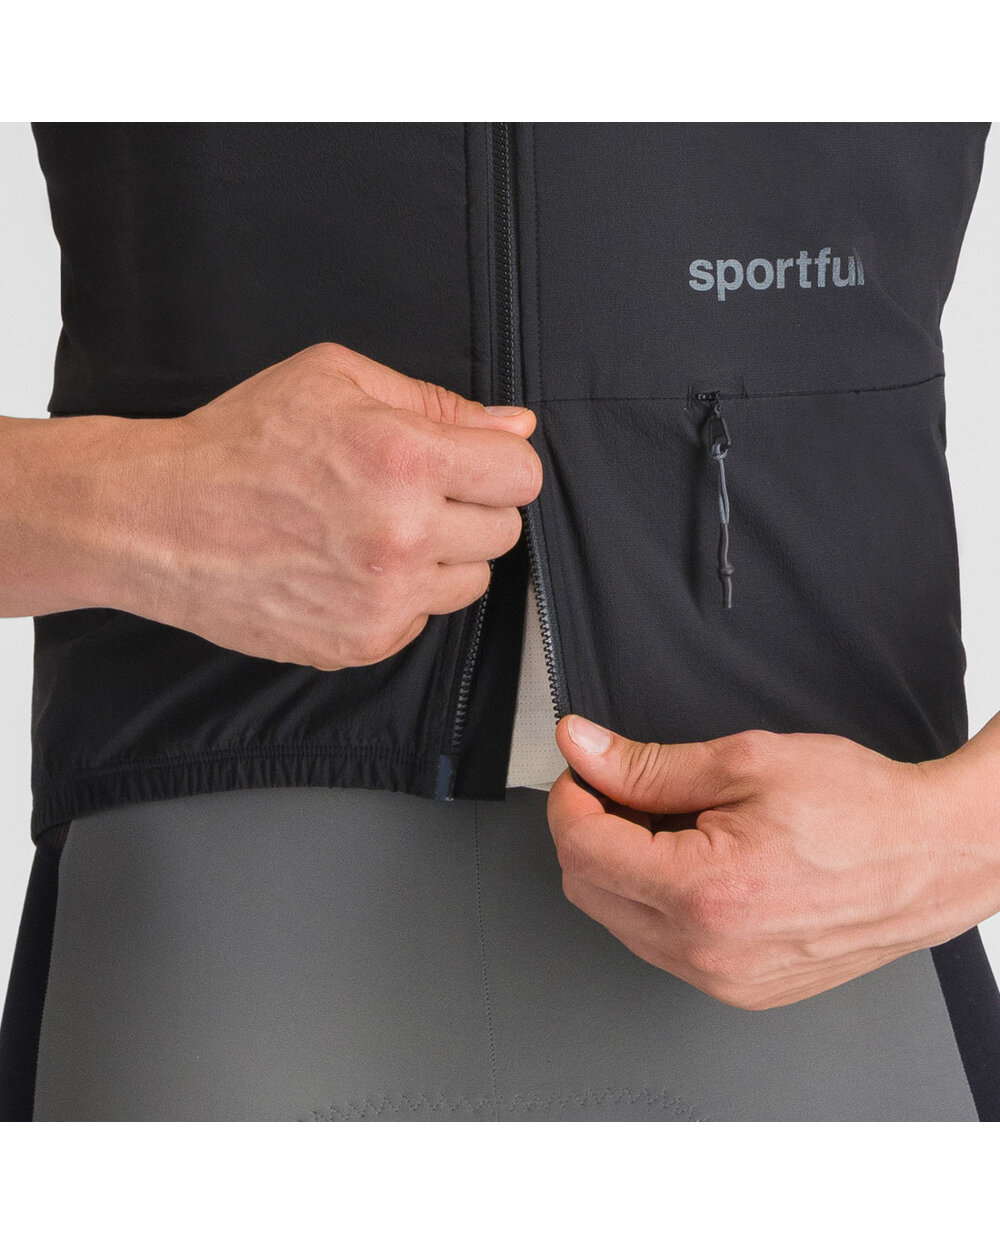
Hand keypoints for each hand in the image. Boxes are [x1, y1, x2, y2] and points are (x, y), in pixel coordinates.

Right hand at [93, 342, 541, 667]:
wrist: (159, 519)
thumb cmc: (239, 442)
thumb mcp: (334, 380)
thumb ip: (436, 403)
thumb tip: (514, 426)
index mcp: (406, 459)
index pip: (521, 476)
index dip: (499, 463)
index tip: (472, 463)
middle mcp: (403, 536)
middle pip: (504, 532)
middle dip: (471, 506)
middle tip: (414, 493)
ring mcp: (384, 598)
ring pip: (470, 582)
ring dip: (442, 556)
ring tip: (380, 530)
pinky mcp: (361, 642)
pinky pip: (422, 620)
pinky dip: (401, 597)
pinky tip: (352, 568)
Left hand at [547, 715, 999, 1008]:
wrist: (934, 855)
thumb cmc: (861, 809)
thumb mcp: (745, 762)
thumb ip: (648, 764)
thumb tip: (584, 749)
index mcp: (704, 893)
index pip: (583, 849)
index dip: (571, 799)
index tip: (584, 771)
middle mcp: (709, 952)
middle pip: (588, 891)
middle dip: (590, 832)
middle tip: (620, 789)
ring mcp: (726, 981)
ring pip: (619, 923)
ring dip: (622, 869)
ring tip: (672, 824)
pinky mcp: (742, 990)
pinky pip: (662, 948)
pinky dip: (657, 902)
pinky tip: (693, 863)